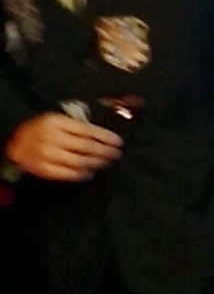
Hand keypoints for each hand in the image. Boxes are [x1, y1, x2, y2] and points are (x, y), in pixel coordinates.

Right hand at [6, 113, 122, 181]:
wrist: (15, 144)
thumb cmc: (41, 129)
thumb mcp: (58, 119)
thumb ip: (78, 124)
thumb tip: (104, 129)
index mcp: (56, 122)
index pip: (86, 130)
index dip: (104, 136)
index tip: (118, 141)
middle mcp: (52, 138)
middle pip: (85, 146)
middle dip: (104, 151)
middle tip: (116, 154)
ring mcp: (47, 155)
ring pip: (79, 161)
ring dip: (96, 163)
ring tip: (106, 162)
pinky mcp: (44, 169)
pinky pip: (67, 174)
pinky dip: (81, 174)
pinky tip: (90, 172)